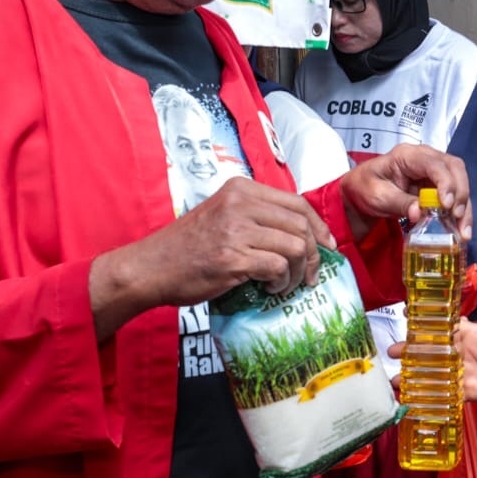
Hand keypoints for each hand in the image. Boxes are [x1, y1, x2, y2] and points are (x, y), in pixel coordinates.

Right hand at [90, 178, 335, 339]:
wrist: (150, 268)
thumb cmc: (187, 247)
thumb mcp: (222, 215)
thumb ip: (256, 216)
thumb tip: (302, 234)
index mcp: (240, 189)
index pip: (297, 202)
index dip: (318, 226)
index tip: (326, 246)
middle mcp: (240, 204)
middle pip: (301, 224)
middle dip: (314, 253)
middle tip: (309, 274)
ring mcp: (236, 230)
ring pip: (296, 247)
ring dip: (297, 272)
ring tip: (284, 284)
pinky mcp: (233, 258)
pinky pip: (278, 268)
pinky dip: (281, 282)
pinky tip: (269, 288)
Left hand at [341, 143, 470, 239]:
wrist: (360, 193)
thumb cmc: (365, 188)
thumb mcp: (377, 196)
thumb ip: (398, 202)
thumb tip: (419, 213)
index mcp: (408, 155)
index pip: (435, 163)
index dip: (445, 182)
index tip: (447, 205)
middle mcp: (426, 158)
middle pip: (455, 169)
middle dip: (460, 193)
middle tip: (457, 216)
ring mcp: (434, 171)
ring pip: (460, 182)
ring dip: (465, 207)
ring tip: (464, 231)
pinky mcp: (437, 186)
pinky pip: (455, 196)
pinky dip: (461, 212)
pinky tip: (462, 230)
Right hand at [398, 319, 476, 404]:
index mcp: (476, 335)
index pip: (447, 326)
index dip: (428, 320)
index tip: (407, 314)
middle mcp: (466, 353)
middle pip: (435, 351)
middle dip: (413, 350)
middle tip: (393, 353)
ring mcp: (468, 374)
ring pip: (437, 374)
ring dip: (417, 377)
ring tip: (397, 381)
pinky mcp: (473, 394)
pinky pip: (450, 396)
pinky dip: (434, 398)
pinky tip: (416, 401)